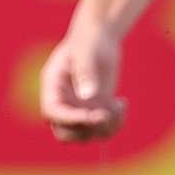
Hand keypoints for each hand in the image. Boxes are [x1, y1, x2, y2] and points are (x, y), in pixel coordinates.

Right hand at [38, 21, 127, 140]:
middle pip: (64, 133)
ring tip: (119, 104)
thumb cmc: (90, 39)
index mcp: (52, 85)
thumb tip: (87, 96)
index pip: (52, 111)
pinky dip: (115, 124)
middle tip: (107, 114)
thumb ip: (85, 72)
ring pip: (86, 136)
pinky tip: (121, 103)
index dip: (70, 119)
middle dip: (87, 129)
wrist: (99, 37)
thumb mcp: (87, 51)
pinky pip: (101, 132)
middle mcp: (62, 102)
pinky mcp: (93, 113)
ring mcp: (77, 110)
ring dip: (106, 126)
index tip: (93, 115)